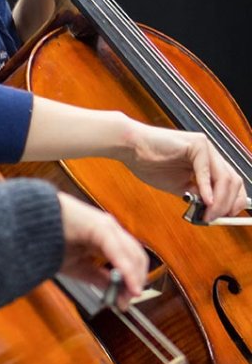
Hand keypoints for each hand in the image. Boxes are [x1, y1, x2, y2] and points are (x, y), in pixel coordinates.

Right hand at [57, 192, 147, 309]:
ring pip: (132, 253)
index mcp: (104, 237)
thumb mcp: (78, 267)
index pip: (130, 260)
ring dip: (133, 276)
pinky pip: (118, 250)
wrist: (28, 227)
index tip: (126, 302)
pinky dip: (125, 268)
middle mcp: (109, 229)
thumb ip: (99, 278)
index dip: (132, 281)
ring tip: (128, 295)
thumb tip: (119, 293)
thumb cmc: (47, 242)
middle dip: (136, 280)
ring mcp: (107, 225)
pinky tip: (127, 283)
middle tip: (127, 301)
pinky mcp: (100, 226)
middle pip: (136, 257)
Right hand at [121, 121, 246, 221]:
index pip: (230, 184)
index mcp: (207, 162)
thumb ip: (196, 194)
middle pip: (233, 181)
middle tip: (216, 219)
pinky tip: (205, 200)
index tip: (225, 218)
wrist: (130, 147)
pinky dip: (207, 188)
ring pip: (225, 178)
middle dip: (228, 204)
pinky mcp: (196, 144)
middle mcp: (210, 153)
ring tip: (207, 213)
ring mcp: (205, 147)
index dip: (232, 203)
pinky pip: (207, 170)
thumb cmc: (148, 163)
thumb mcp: (178, 186)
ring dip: (219, 201)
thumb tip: (211, 210)